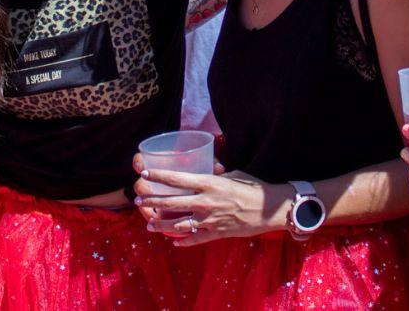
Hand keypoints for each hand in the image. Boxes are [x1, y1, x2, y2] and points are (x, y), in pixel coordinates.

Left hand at [132, 169, 289, 246]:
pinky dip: (183, 242)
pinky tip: (174, 242)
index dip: (158, 176)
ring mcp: (209, 220)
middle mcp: (205, 202)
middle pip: (171, 202)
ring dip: (161, 224)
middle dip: (152, 201)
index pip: (177, 179)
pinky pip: (195, 239)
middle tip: (138, 200)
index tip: (144, 173)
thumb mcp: (233, 174)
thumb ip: (216, 173)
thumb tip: (207, 166)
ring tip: (149, 224)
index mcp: (209, 183)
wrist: (270, 210)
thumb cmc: (253, 187)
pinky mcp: (216, 233)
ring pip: (178, 224)